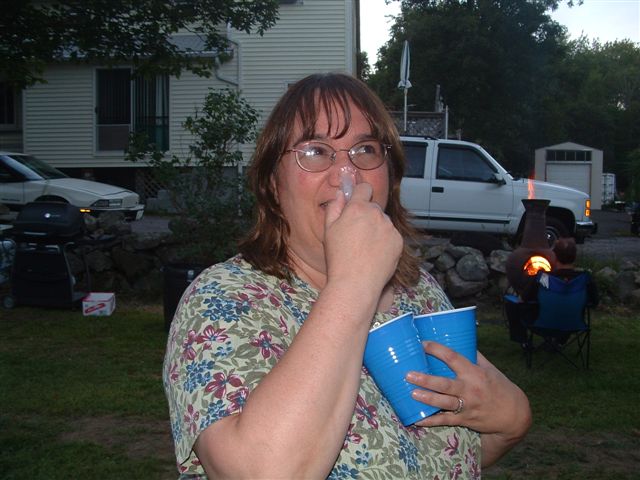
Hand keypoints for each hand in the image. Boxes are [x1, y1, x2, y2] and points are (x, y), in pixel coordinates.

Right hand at [324, 183, 402, 292]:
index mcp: (358, 208)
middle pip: (373, 207)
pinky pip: (391, 235)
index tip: (357, 201)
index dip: (360, 193)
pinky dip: (385, 242)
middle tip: (356, 234)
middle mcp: (377, 214)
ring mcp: (390, 228)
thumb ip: (334, 207)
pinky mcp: (398, 241)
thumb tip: (340, 194)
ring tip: (365, 248)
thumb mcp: (328, 230)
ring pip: (383, 222)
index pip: (364, 188)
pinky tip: (374, 254)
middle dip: (366, 216)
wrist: (356, 283)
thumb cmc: (339, 258)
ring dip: (376, 229)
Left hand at [406, 341, 530, 465]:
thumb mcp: (489, 368)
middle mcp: (470, 389)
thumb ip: (474, 355)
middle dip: (426, 380)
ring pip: (444, 403)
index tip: (423, 344)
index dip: (437, 350)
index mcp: (475, 373)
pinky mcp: (464, 420)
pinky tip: (417, 419)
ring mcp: (467, 406)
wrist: (513, 414)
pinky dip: (431, 421)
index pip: (454, 358)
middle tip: (409, 375)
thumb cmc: (499, 387)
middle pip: (445, 384)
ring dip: (427, 399)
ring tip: (411, 394)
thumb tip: (459, 338)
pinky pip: (445, 420)